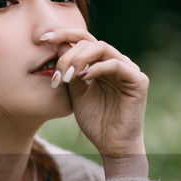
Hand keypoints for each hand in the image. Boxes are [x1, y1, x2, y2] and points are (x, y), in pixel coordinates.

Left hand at [39, 29, 148, 157]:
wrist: (112, 145)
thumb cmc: (95, 122)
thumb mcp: (75, 92)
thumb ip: (70, 70)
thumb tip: (58, 45)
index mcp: (101, 63)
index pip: (84, 40)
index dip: (64, 35)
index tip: (42, 39)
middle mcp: (116, 62)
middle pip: (90, 42)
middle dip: (68, 55)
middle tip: (57, 74)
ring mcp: (129, 69)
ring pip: (101, 48)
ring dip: (79, 59)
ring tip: (67, 76)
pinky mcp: (138, 80)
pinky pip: (115, 65)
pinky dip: (97, 68)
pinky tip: (83, 77)